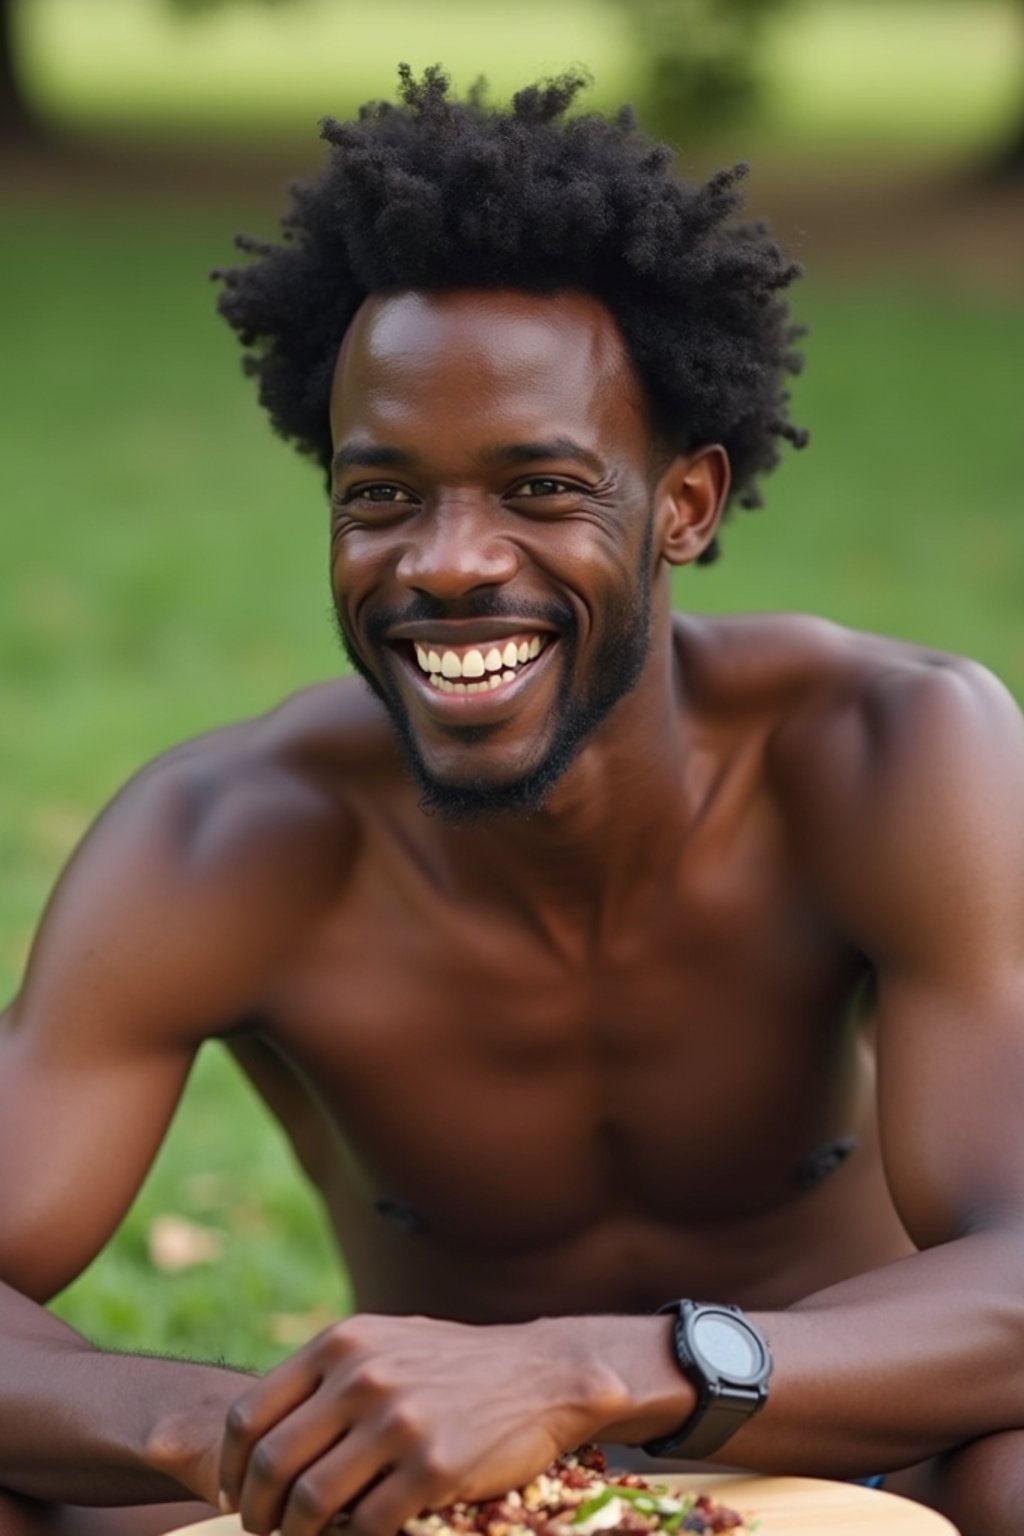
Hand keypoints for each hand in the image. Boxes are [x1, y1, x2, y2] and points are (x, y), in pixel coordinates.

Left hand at [217, 1312, 625, 1535]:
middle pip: (269, 1463)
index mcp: (341, 1343)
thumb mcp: (385, 1342)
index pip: (248, 1413)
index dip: (229, 1466)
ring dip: (295, 1535)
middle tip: (261, 1529)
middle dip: (255, 1511)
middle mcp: (362, 1376)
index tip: (230, 1493)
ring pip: (310, 1502)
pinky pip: (367, 1526)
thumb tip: (260, 1434)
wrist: (542, 1373)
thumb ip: (328, 1375)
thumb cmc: (454, 1365)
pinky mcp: (435, 1465)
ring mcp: (399, 1421)